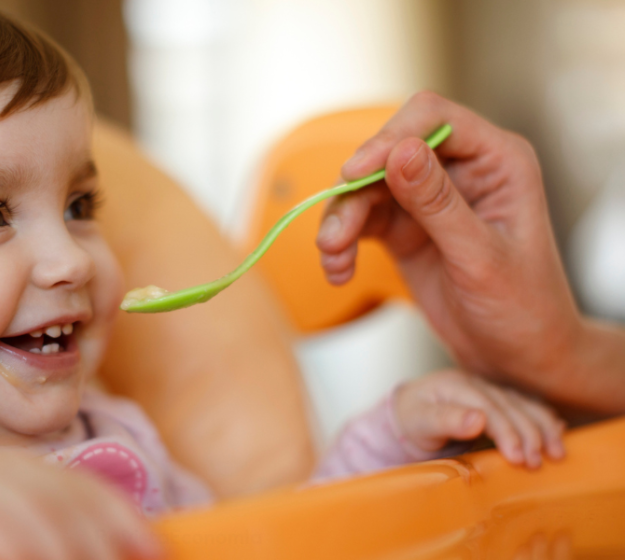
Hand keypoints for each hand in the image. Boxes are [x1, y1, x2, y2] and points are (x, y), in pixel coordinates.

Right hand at [0, 449, 161, 559]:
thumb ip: (60, 535)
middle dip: (101, 544)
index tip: (157, 552)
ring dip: (67, 552)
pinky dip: (22, 550)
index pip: (90, 491)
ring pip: (37, 516)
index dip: (126, 521)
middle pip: (68, 501)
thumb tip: (129, 548)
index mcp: (28, 471)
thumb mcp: (22, 538)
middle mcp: (1, 467)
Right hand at [314, 91, 620, 410]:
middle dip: (355, 191)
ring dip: (341, 221)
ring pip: (366, 188)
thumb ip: (439, 204)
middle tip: (334, 236)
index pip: (432, 118)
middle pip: (388, 152)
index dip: (388, 138)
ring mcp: (428, 198)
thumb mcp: (481, 257)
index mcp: (496, 160)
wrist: (517, 358)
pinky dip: (342, 243)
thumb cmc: (522, 309)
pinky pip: (361, 220)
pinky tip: (338, 272)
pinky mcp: (405, 227)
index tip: (353, 174)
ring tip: (333, 258)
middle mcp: (459, 170)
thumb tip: (400, 151)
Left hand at [394, 370, 565, 468]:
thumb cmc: (411, 420)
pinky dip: (544, 420)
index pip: (488, 406)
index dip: (506, 431)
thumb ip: (445, 420)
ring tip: (557, 454)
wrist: (407, 415)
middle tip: (536, 464)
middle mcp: (477, 384)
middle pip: (511, 406)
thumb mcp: (419, 422)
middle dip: (529, 435)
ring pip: (524, 405)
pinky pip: (526, 407)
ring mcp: (490, 391)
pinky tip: (558, 433)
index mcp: (455, 385)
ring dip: (544, 428)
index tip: (517, 458)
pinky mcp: (499, 402)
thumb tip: (479, 419)